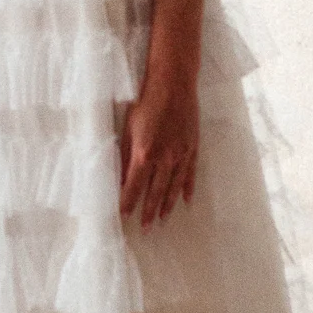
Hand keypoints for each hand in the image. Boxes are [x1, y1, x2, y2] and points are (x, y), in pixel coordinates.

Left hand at [119, 69, 199, 229]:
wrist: (173, 84)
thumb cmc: (146, 102)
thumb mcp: (128, 129)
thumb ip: (124, 156)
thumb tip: (119, 178)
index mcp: (145, 154)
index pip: (134, 187)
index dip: (129, 204)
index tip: (124, 217)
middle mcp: (165, 159)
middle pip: (155, 193)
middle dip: (148, 212)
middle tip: (146, 229)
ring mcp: (181, 155)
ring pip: (174, 188)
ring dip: (167, 206)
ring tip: (162, 220)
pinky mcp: (193, 148)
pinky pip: (190, 174)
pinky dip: (187, 189)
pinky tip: (185, 201)